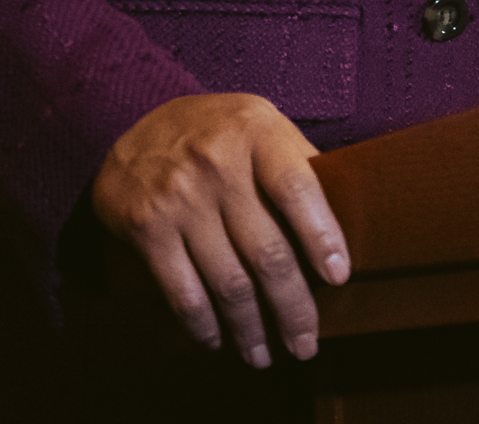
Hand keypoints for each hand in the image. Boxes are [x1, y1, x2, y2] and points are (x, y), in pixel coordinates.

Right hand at [91, 93, 349, 367]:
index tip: (339, 277)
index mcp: (257, 132)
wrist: (132, 123)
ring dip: (249, 328)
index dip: (321, 236)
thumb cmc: (219, 131)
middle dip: (291, 306)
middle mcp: (217, 164)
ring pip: (227, 280)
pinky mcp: (145, 227)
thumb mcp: (262, 123)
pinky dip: (202, 324)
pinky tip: (219, 340)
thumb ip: (298, 162)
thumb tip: (345, 217)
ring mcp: (178, 198)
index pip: (297, 189)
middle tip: (306, 343)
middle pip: (266, 250)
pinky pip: (181, 289)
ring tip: (265, 355)